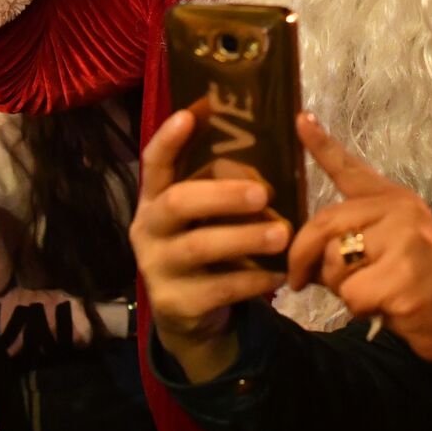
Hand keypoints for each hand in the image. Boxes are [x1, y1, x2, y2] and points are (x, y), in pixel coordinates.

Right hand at [129, 110, 290, 380]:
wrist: (189, 315)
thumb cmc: (207, 246)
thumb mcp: (206, 216)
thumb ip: (222, 186)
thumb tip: (271, 139)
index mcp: (155, 200)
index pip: (153, 162)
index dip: (169, 139)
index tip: (190, 114)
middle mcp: (148, 229)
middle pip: (178, 202)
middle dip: (222, 194)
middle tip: (263, 193)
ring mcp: (157, 268)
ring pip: (200, 247)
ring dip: (245, 238)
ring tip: (283, 234)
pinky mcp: (176, 303)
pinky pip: (219, 288)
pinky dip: (254, 280)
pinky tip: (280, 275)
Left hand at [286, 115, 431, 369]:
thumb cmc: (422, 285)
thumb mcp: (390, 250)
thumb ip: (349, 242)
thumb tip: (301, 256)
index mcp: (395, 201)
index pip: (351, 170)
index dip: (321, 146)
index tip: (300, 119)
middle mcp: (399, 211)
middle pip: (325, 224)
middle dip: (301, 256)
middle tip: (297, 281)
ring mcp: (404, 240)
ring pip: (334, 264)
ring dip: (339, 289)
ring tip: (371, 292)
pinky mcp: (403, 275)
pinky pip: (352, 294)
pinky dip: (360, 309)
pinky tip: (386, 307)